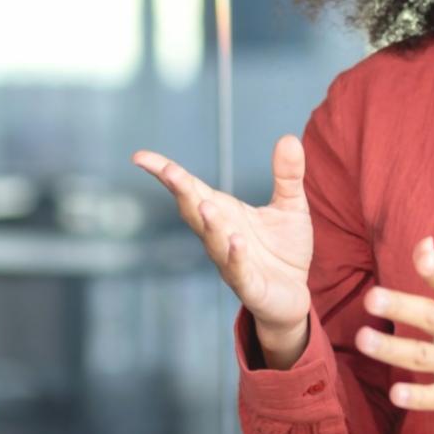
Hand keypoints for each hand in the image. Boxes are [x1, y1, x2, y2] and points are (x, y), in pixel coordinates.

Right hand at [132, 137, 313, 367]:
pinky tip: (236, 242)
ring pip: (214, 242)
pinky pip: (239, 271)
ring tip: (205, 205)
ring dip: (209, 224)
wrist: (292, 296)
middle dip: (181, 192)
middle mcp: (219, 236)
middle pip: (194, 212)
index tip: (140, 157)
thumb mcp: (290, 206)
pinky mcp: (250, 286)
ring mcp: (231, 262)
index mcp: (224, 212)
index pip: (191, 189)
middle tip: (169, 172)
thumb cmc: (283, 249)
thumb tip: (289, 137)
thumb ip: (287, 175)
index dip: (165, 173)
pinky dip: (235, 257)